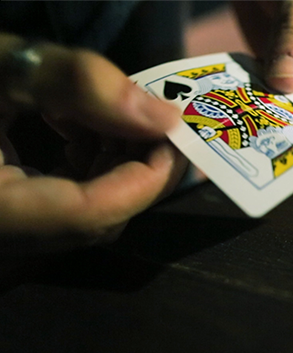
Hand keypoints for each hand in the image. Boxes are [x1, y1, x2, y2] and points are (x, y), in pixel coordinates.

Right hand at [0, 35, 186, 252]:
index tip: (174, 137)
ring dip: (112, 168)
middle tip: (154, 122)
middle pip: (93, 222)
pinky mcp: (4, 211)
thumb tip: (161, 116)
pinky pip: (57, 207)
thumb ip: (74, 84)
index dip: (145, 179)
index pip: (90, 214)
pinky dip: (83, 170)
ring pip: (80, 218)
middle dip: (135, 171)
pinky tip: (77, 129)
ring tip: (112, 117)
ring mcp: (2, 228)